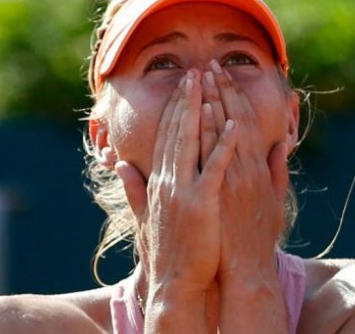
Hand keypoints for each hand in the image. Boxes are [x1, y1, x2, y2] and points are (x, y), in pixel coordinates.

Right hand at [116, 69, 237, 292]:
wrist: (175, 282)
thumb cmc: (166, 250)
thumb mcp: (144, 215)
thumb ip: (134, 188)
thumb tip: (121, 165)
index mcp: (157, 181)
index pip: (165, 137)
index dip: (174, 109)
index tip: (182, 87)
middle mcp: (167, 180)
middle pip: (177, 131)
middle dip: (186, 99)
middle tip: (195, 72)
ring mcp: (184, 191)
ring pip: (192, 141)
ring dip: (201, 110)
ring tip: (210, 83)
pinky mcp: (202, 203)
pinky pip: (216, 168)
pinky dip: (224, 145)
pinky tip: (234, 124)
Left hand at [201, 60, 287, 283]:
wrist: (247, 268)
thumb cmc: (258, 237)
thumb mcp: (274, 201)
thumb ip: (277, 172)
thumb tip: (280, 148)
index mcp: (257, 168)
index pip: (246, 122)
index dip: (234, 97)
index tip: (222, 76)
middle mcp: (246, 169)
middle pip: (234, 120)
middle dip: (221, 91)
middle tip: (209, 65)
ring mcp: (232, 179)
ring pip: (222, 133)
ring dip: (211, 103)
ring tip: (200, 78)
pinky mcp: (220, 192)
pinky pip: (214, 156)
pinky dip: (209, 133)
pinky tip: (202, 112)